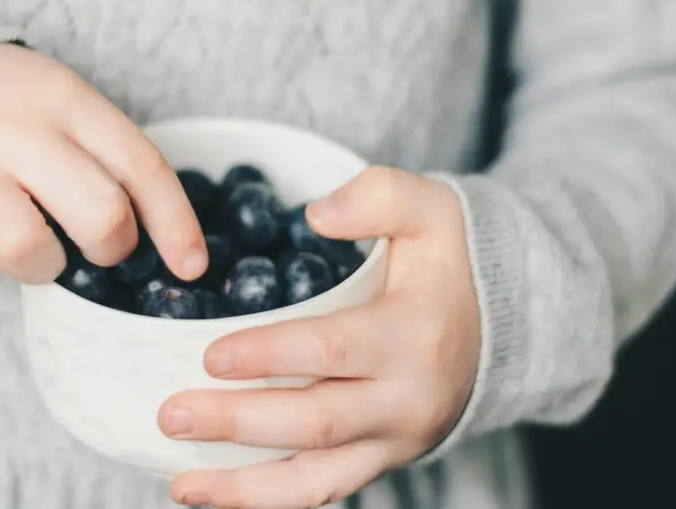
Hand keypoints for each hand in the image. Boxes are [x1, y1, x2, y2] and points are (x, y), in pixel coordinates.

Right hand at [0, 43, 206, 284]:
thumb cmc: (17, 111)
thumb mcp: (71, 106)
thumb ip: (113, 158)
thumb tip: (178, 248)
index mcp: (67, 100)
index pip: (141, 167)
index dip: (175, 225)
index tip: (191, 266)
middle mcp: (15, 129)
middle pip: (99, 214)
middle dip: (111, 247)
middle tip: (95, 243)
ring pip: (24, 245)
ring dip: (43, 268)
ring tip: (36, 251)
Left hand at [159, 167, 481, 508]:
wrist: (504, 325)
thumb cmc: (451, 264)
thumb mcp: (432, 210)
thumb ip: (379, 197)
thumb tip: (315, 216)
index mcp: (414, 336)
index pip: (333, 351)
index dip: (271, 356)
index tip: (210, 356)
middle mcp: (407, 400)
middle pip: (314, 423)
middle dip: (238, 424)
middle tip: (171, 415)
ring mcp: (395, 440)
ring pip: (316, 480)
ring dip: (244, 487)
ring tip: (180, 483)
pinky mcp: (381, 460)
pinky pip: (323, 491)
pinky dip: (268, 500)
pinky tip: (214, 494)